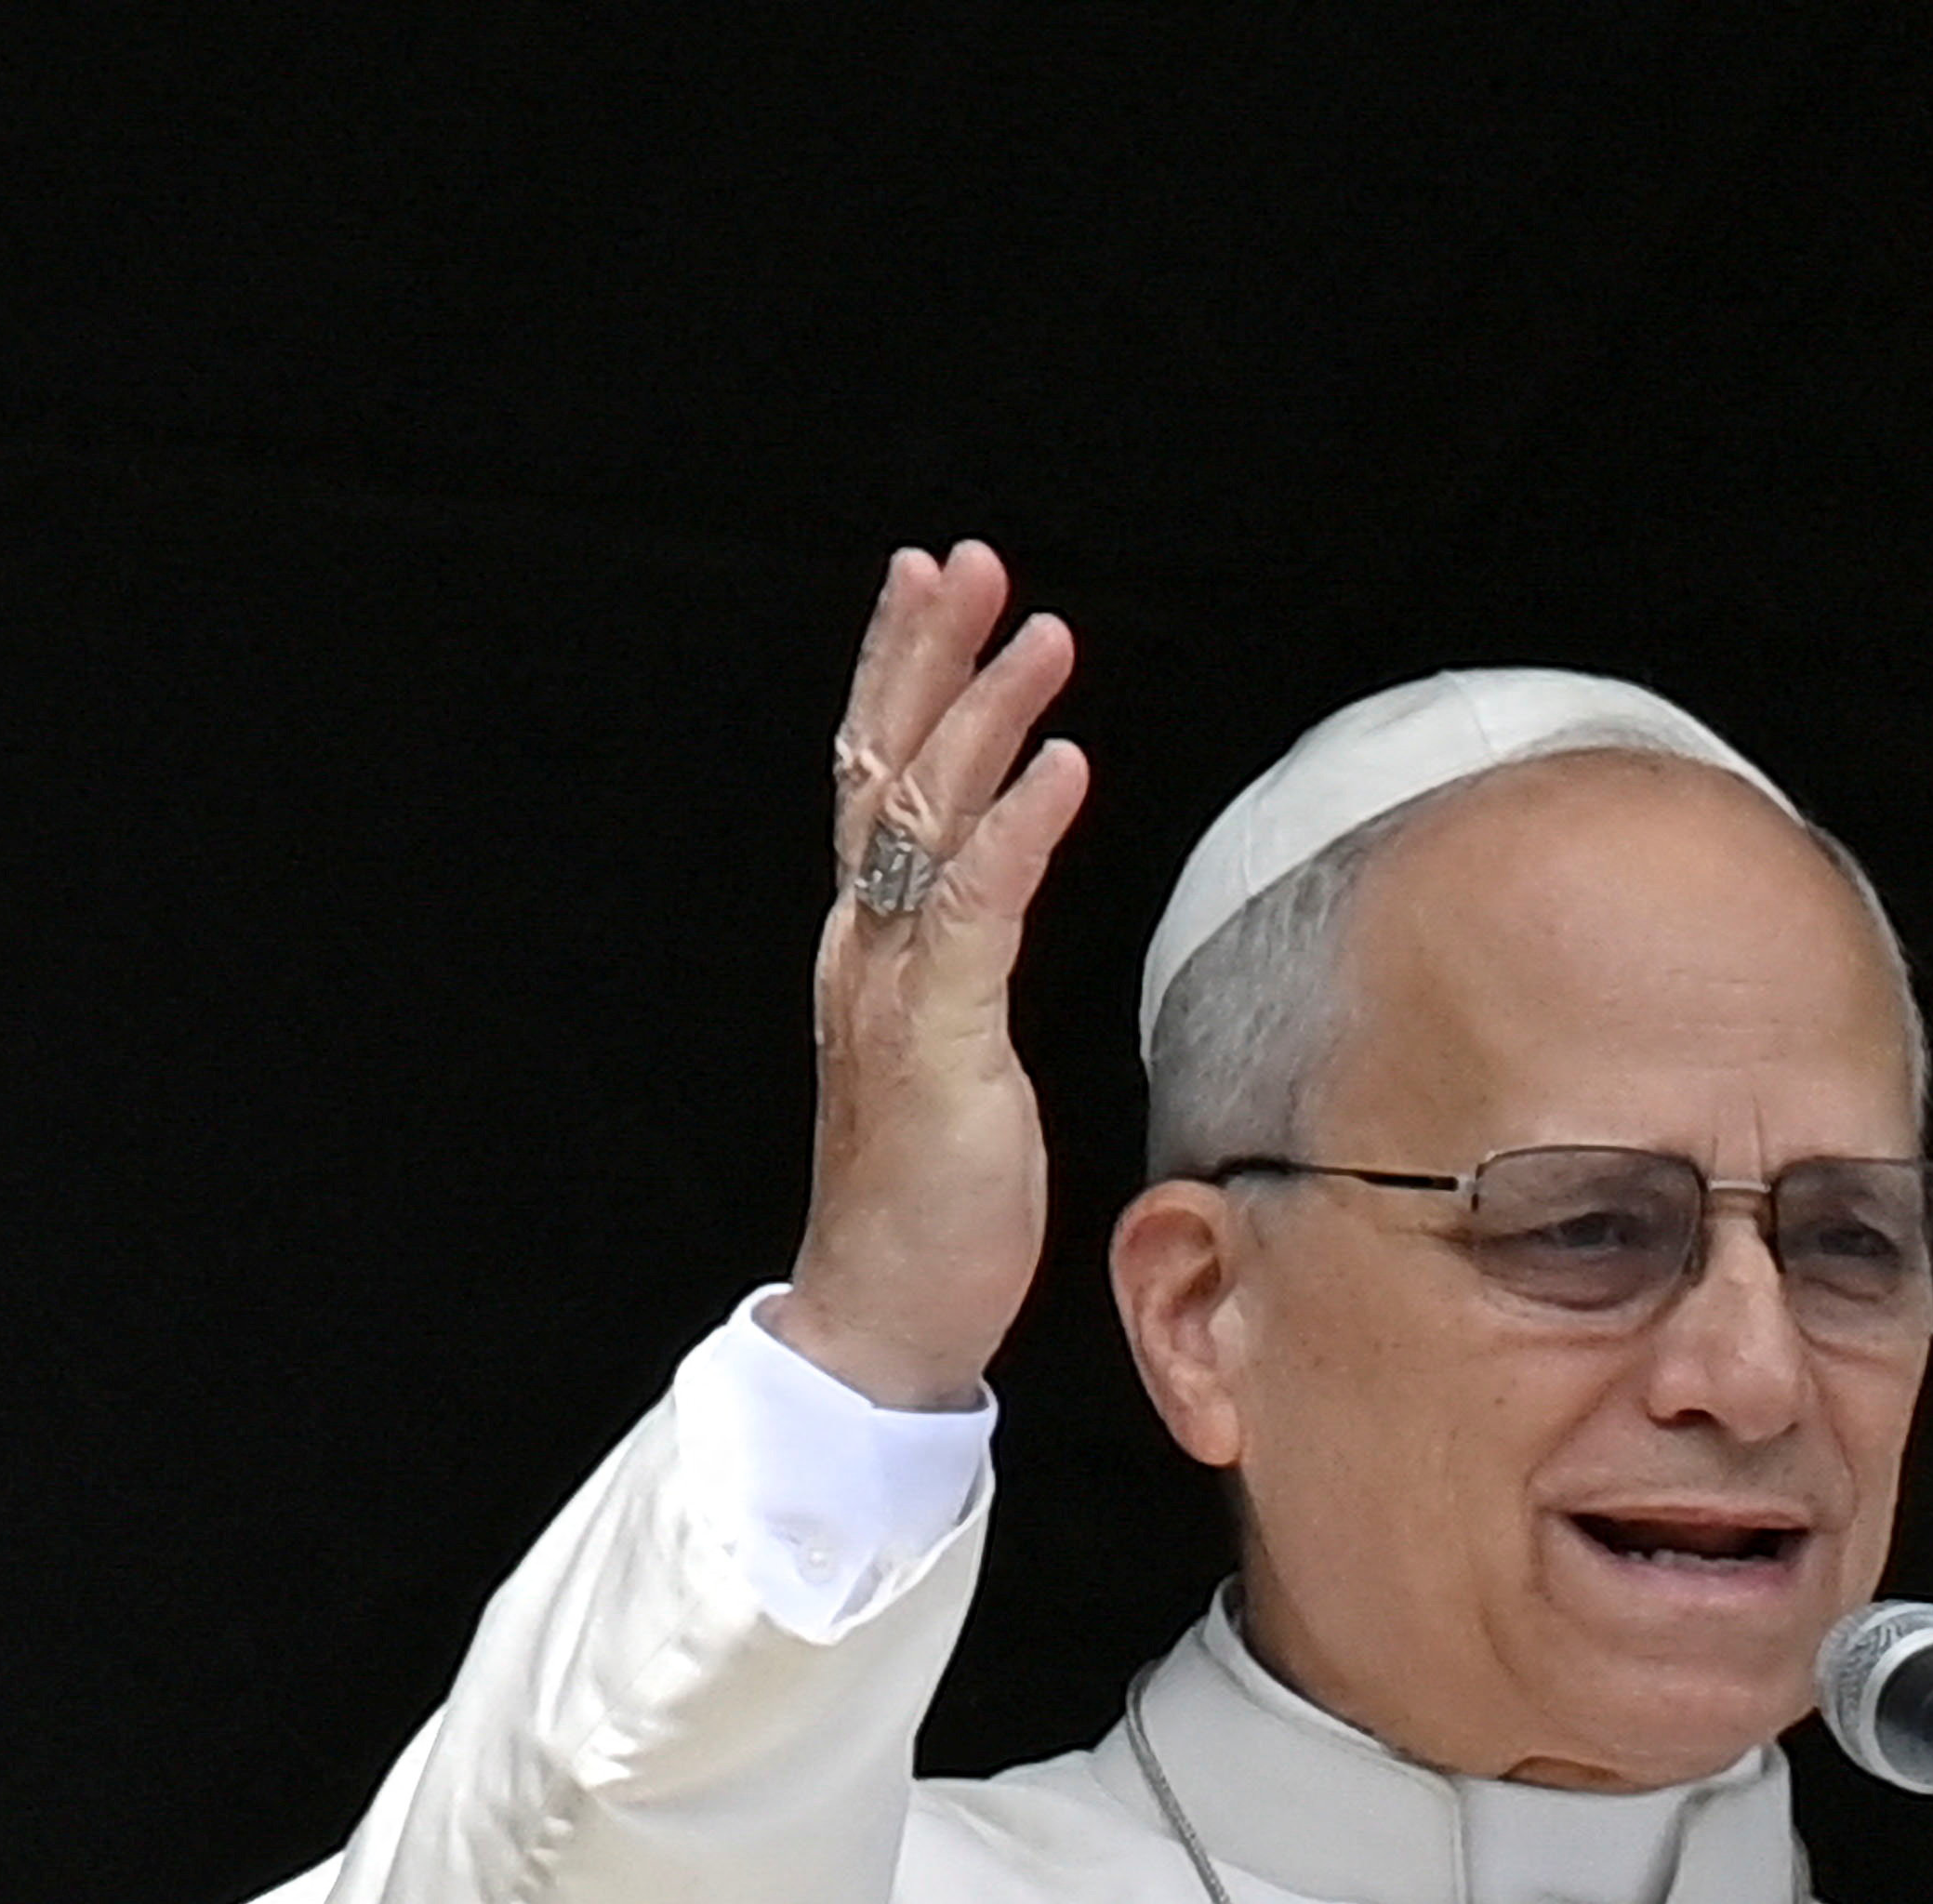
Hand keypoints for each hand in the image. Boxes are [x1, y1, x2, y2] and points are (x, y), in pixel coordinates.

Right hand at [775, 542, 1091, 1412]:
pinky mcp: (936, 1045)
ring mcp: (895, 990)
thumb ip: (963, 967)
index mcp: (869, 946)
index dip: (902, 676)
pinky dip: (1019, 831)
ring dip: (986, 715)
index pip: (877, 782)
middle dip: (927, 653)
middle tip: (965, 559)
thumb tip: (995, 897)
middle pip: (886, 768)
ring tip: (1042, 633)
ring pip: (928, 819)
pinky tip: (1067, 767)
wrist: (883, 1314)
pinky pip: (978, 914)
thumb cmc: (931, 1201)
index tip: (935, 586)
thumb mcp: (954, 1056)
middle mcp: (866, 948)